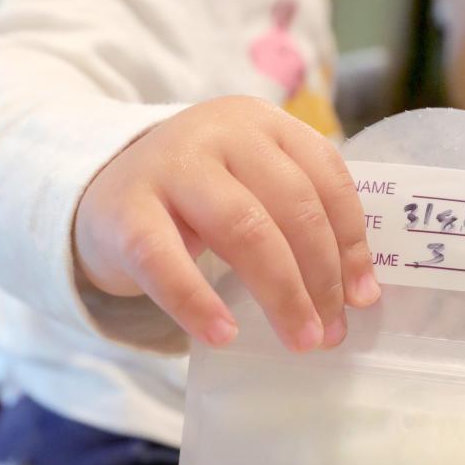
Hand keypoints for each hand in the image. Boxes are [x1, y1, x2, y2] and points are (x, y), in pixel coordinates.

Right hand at [73, 95, 380, 352]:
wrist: (101, 194)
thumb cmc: (195, 202)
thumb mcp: (251, 190)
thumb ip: (299, 222)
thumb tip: (357, 293)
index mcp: (263, 124)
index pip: (326, 177)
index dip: (351, 242)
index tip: (363, 298)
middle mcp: (220, 132)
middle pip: (292, 206)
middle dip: (322, 277)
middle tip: (332, 333)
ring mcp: (170, 165)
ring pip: (244, 229)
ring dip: (281, 293)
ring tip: (299, 340)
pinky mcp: (125, 210)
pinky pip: (166, 261)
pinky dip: (198, 302)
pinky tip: (223, 335)